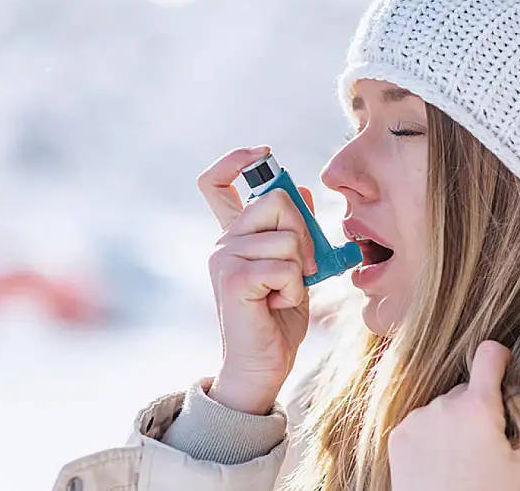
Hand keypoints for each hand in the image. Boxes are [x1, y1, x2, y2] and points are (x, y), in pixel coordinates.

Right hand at [198, 146, 316, 414]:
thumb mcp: (294, 267)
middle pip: (274, 198)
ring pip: (288, 236)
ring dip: (301, 269)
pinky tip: (277, 304)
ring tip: (284, 293)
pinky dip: (294, 288)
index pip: (215, 181)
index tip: (263, 153)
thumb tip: (302, 188)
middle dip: (304, 229)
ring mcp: (224, 258)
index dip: (236, 159)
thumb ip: (294, 230)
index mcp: (234, 235)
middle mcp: (223, 242)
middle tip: (304, 265)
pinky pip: (285, 265)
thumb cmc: (278, 318)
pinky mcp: (233, 279)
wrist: (262, 366)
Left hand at [388, 341, 519, 490]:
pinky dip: (430, 434)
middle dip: (478, 407)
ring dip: (453, 421)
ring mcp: (417, 417)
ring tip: (461, 456)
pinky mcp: (399, 433)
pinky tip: (439, 460)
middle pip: (467, 390)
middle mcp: (443, 404)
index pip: (488, 354)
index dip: (500, 357)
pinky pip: (420, 422)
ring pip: (442, 407)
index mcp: (478, 407)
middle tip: (487, 440)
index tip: (504, 368)